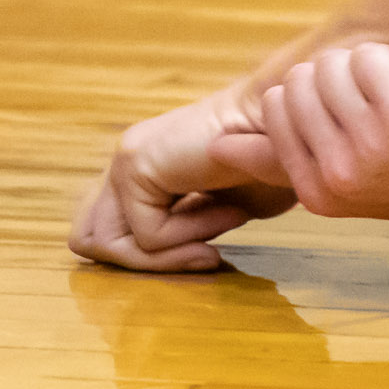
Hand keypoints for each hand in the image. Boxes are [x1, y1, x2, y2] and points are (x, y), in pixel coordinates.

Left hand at [70, 91, 295, 272]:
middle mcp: (128, 160)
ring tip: (216, 233)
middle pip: (90, 239)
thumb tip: (170, 259)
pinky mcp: (136, 164)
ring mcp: (127, 158)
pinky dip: (192, 235)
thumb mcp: (222, 211)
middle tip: (206, 256)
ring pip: (108, 244)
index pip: (107, 232)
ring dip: (170, 254)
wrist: (298, 125)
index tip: (210, 255)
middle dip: (147, 263)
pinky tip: (229, 210)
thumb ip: (185, 232)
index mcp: (146, 168)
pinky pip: (148, 234)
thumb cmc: (276, 161)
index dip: (155, 258)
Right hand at [237, 43, 388, 223]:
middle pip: (298, 82)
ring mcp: (363, 150)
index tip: (368, 112)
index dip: (323, 93)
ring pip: (332, 65)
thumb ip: (293, 161)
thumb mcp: (362, 176)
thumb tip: (220, 145)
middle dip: (341, 75)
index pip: (274, 110)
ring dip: (373, 64)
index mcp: (317, 194)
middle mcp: (333, 178)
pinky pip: (369, 54)